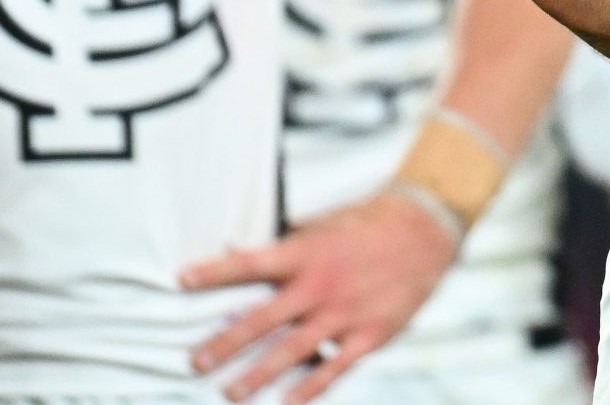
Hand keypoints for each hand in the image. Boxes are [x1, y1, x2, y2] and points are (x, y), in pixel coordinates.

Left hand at [183, 192, 458, 402]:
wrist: (428, 228)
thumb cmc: (369, 223)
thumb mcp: (325, 225)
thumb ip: (287, 245)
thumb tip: (240, 254)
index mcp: (307, 252)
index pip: (251, 262)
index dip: (215, 272)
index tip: (182, 280)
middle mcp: (321, 284)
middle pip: (262, 319)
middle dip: (225, 343)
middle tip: (195, 361)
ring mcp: (346, 312)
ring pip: (292, 351)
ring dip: (257, 374)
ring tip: (230, 392)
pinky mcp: (370, 334)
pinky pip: (333, 368)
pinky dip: (308, 388)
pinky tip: (285, 402)